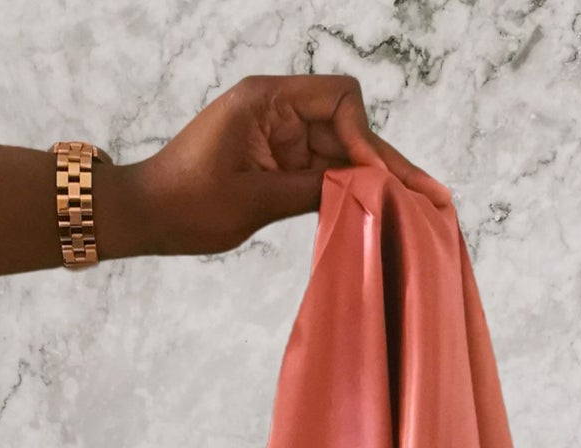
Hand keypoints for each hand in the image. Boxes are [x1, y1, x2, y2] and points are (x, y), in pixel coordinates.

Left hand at [109, 73, 451, 258]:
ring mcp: (282, 137)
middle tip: (434, 196)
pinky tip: (386, 210)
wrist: (147, 216)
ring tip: (422, 208)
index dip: (363, 135)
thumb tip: (364, 190)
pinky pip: (327, 172)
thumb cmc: (186, 203)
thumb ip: (311, 190)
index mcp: (267, 101)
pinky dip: (352, 190)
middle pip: (350, 127)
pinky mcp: (281, 163)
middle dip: (387, 163)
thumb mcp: (252, 201)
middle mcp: (279, 111)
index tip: (372, 177)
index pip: (340, 98)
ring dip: (377, 181)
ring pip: (344, 153)